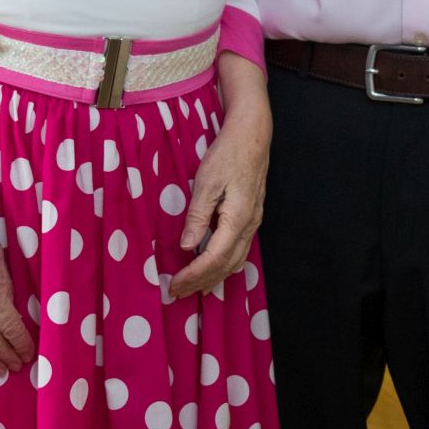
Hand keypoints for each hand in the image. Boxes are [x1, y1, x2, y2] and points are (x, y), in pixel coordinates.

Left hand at [168, 79, 270, 297]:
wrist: (252, 136)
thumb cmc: (227, 155)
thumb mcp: (206, 182)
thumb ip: (198, 216)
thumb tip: (187, 246)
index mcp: (237, 219)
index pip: (214, 258)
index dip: (194, 275)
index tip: (175, 284)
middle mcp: (249, 226)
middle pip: (226, 266)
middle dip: (201, 282)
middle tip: (177, 292)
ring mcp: (253, 222)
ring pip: (235, 261)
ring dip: (214, 277)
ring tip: (193, 288)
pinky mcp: (252, 217)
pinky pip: (239, 251)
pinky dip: (224, 265)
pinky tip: (213, 268)